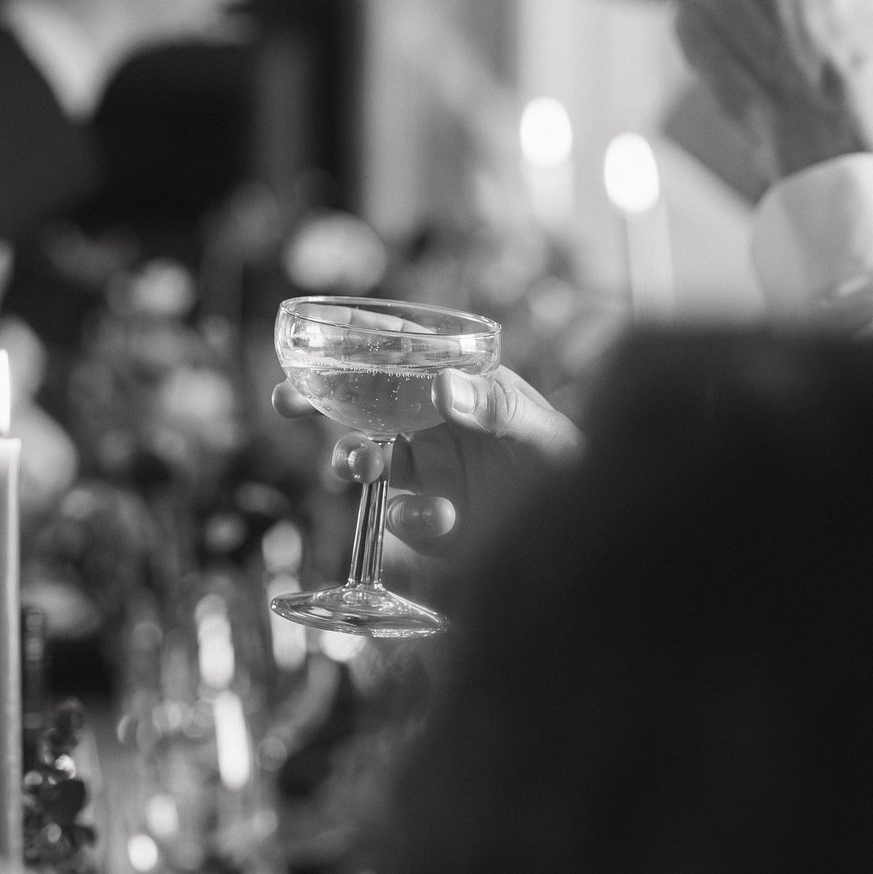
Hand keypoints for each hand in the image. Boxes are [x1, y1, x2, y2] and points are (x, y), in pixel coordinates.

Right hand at [276, 366, 580, 555]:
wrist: (587, 540)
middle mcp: (438, 421)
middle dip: (321, 398)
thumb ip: (494, 409)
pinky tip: (442, 519)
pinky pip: (396, 513)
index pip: (404, 350)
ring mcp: (430, 470)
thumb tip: (441, 387)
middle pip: (366, 402)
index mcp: (463, 383)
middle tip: (285, 398)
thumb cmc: (573, 469)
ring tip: (356, 467)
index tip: (316, 332)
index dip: (358, 338)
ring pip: (367, 456)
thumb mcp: (539, 433)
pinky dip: (408, 516)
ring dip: (350, 459)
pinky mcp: (430, 518)